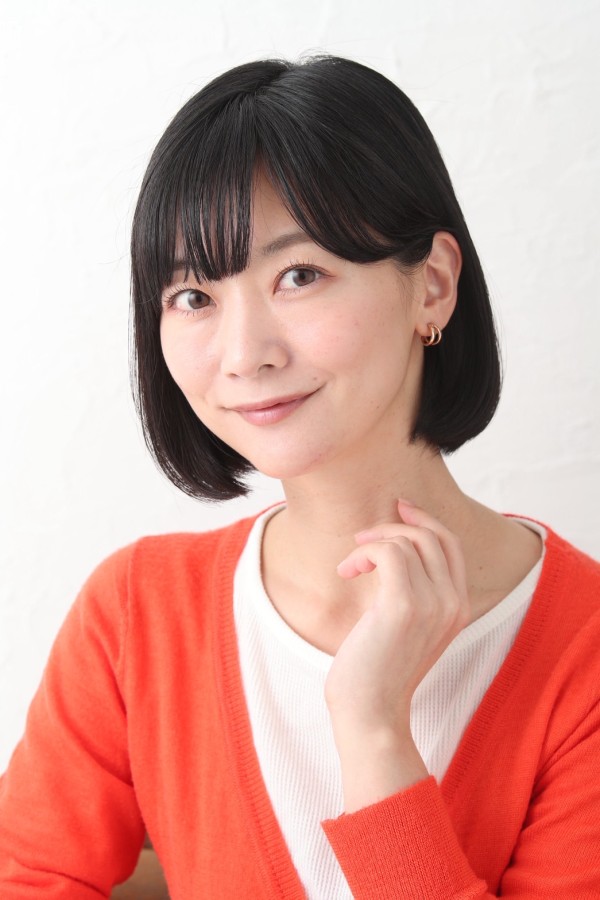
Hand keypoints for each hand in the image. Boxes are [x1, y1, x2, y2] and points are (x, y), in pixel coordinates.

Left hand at [325, 500, 468, 739]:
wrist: (370, 714)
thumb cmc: (378, 672)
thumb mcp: (406, 626)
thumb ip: (413, 592)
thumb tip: (394, 548)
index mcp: (459, 608)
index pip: (451, 545)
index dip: (426, 519)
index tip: (399, 507)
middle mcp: (454, 603)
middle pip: (433, 535)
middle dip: (395, 525)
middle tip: (362, 538)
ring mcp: (433, 604)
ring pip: (406, 541)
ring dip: (371, 544)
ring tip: (350, 567)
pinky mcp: (404, 605)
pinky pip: (388, 552)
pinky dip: (364, 553)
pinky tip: (348, 571)